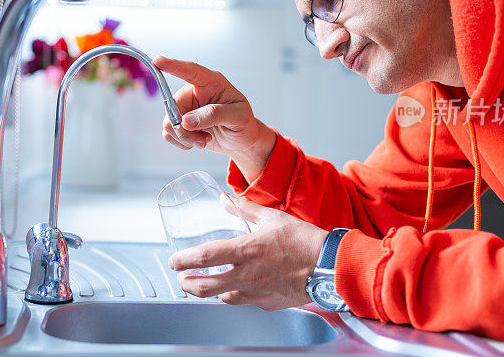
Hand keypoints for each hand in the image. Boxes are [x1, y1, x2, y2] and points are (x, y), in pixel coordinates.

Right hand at [153, 56, 275, 181]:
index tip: (158, 61)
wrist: (241, 140)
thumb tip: (186, 120)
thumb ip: (214, 115)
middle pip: (172, 106)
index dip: (173, 65)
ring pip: (169, 122)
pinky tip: (197, 142)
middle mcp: (195, 91)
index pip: (191, 71)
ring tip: (204, 140)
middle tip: (202, 140)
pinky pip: (168, 133)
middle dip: (184, 129)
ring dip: (185, 138)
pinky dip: (181, 142)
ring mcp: (186, 106)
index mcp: (212, 82)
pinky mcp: (180, 121)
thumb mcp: (238, 117)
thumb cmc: (243, 124)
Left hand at [168, 194, 327, 310]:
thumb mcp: (272, 217)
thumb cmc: (304, 240)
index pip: (204, 257)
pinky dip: (236, 295)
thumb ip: (244, 209)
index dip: (183, 260)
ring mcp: (257, 292)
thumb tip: (225, 200)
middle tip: (182, 278)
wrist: (330, 266)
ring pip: (222, 298)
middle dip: (186, 284)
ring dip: (211, 292)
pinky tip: (238, 287)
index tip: (174, 260)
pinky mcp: (268, 303)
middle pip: (204, 287)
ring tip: (206, 284)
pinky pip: (245, 301)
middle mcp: (248, 275)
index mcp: (247, 251)